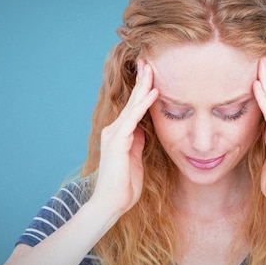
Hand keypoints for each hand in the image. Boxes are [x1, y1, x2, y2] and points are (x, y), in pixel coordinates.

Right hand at [91, 60, 158, 215]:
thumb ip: (138, 142)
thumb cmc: (124, 185)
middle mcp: (114, 130)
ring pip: (132, 105)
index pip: (134, 107)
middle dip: (141, 80)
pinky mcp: (117, 142)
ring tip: (152, 68)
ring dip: (143, 86)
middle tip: (149, 60)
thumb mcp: (136, 159)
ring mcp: (114, 135)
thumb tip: (144, 131)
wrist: (111, 204)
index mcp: (119, 134)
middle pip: (131, 100)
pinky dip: (143, 104)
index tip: (151, 73)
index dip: (142, 90)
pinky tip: (153, 92)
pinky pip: (133, 119)